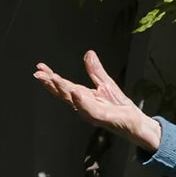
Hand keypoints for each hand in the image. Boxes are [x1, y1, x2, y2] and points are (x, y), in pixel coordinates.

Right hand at [34, 51, 162, 152]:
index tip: (39, 67)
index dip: (51, 78)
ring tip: (54, 79)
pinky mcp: (105, 118)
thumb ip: (95, 71)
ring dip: (63, 91)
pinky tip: (75, 92)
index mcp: (83, 97)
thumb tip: (88, 53)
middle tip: (38, 74)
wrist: (137, 124)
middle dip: (51, 84)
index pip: (64, 86)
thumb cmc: (120, 107)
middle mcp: (84, 106)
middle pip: (64, 94)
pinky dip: (81, 102)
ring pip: (74, 102)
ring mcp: (93, 113)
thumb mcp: (107, 84)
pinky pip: (91, 110)